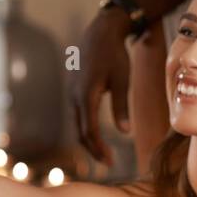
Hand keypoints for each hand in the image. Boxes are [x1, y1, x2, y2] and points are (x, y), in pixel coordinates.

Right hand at [69, 7, 133, 164]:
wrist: (100, 33)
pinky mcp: (74, 90)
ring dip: (88, 140)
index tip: (110, 162)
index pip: (90, 131)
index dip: (99, 148)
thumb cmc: (115, 55)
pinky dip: (85, 128)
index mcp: (86, 95)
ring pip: (77, 124)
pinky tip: (96, 134)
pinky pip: (77, 115)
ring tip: (103, 152)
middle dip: (93, 149)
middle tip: (108, 163)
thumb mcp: (122, 80)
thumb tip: (125, 132)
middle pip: (80, 132)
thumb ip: (121, 106)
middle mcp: (74, 96)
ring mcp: (71, 92)